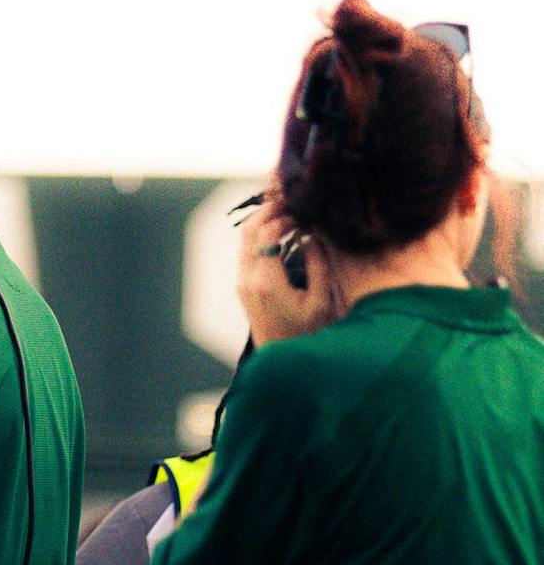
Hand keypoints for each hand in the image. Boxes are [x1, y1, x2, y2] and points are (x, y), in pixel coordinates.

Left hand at [236, 192, 336, 345]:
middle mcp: (247, 280)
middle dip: (269, 210)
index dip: (284, 215)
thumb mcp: (322, 301)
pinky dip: (261, 235)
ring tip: (289, 208)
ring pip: (245, 239)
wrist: (285, 367)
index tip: (304, 207)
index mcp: (266, 281)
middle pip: (249, 231)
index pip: (267, 233)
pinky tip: (282, 229)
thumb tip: (312, 234)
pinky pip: (247, 251)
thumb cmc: (309, 336)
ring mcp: (242, 283)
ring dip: (263, 220)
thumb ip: (318, 264)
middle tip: (292, 197)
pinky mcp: (244, 287)